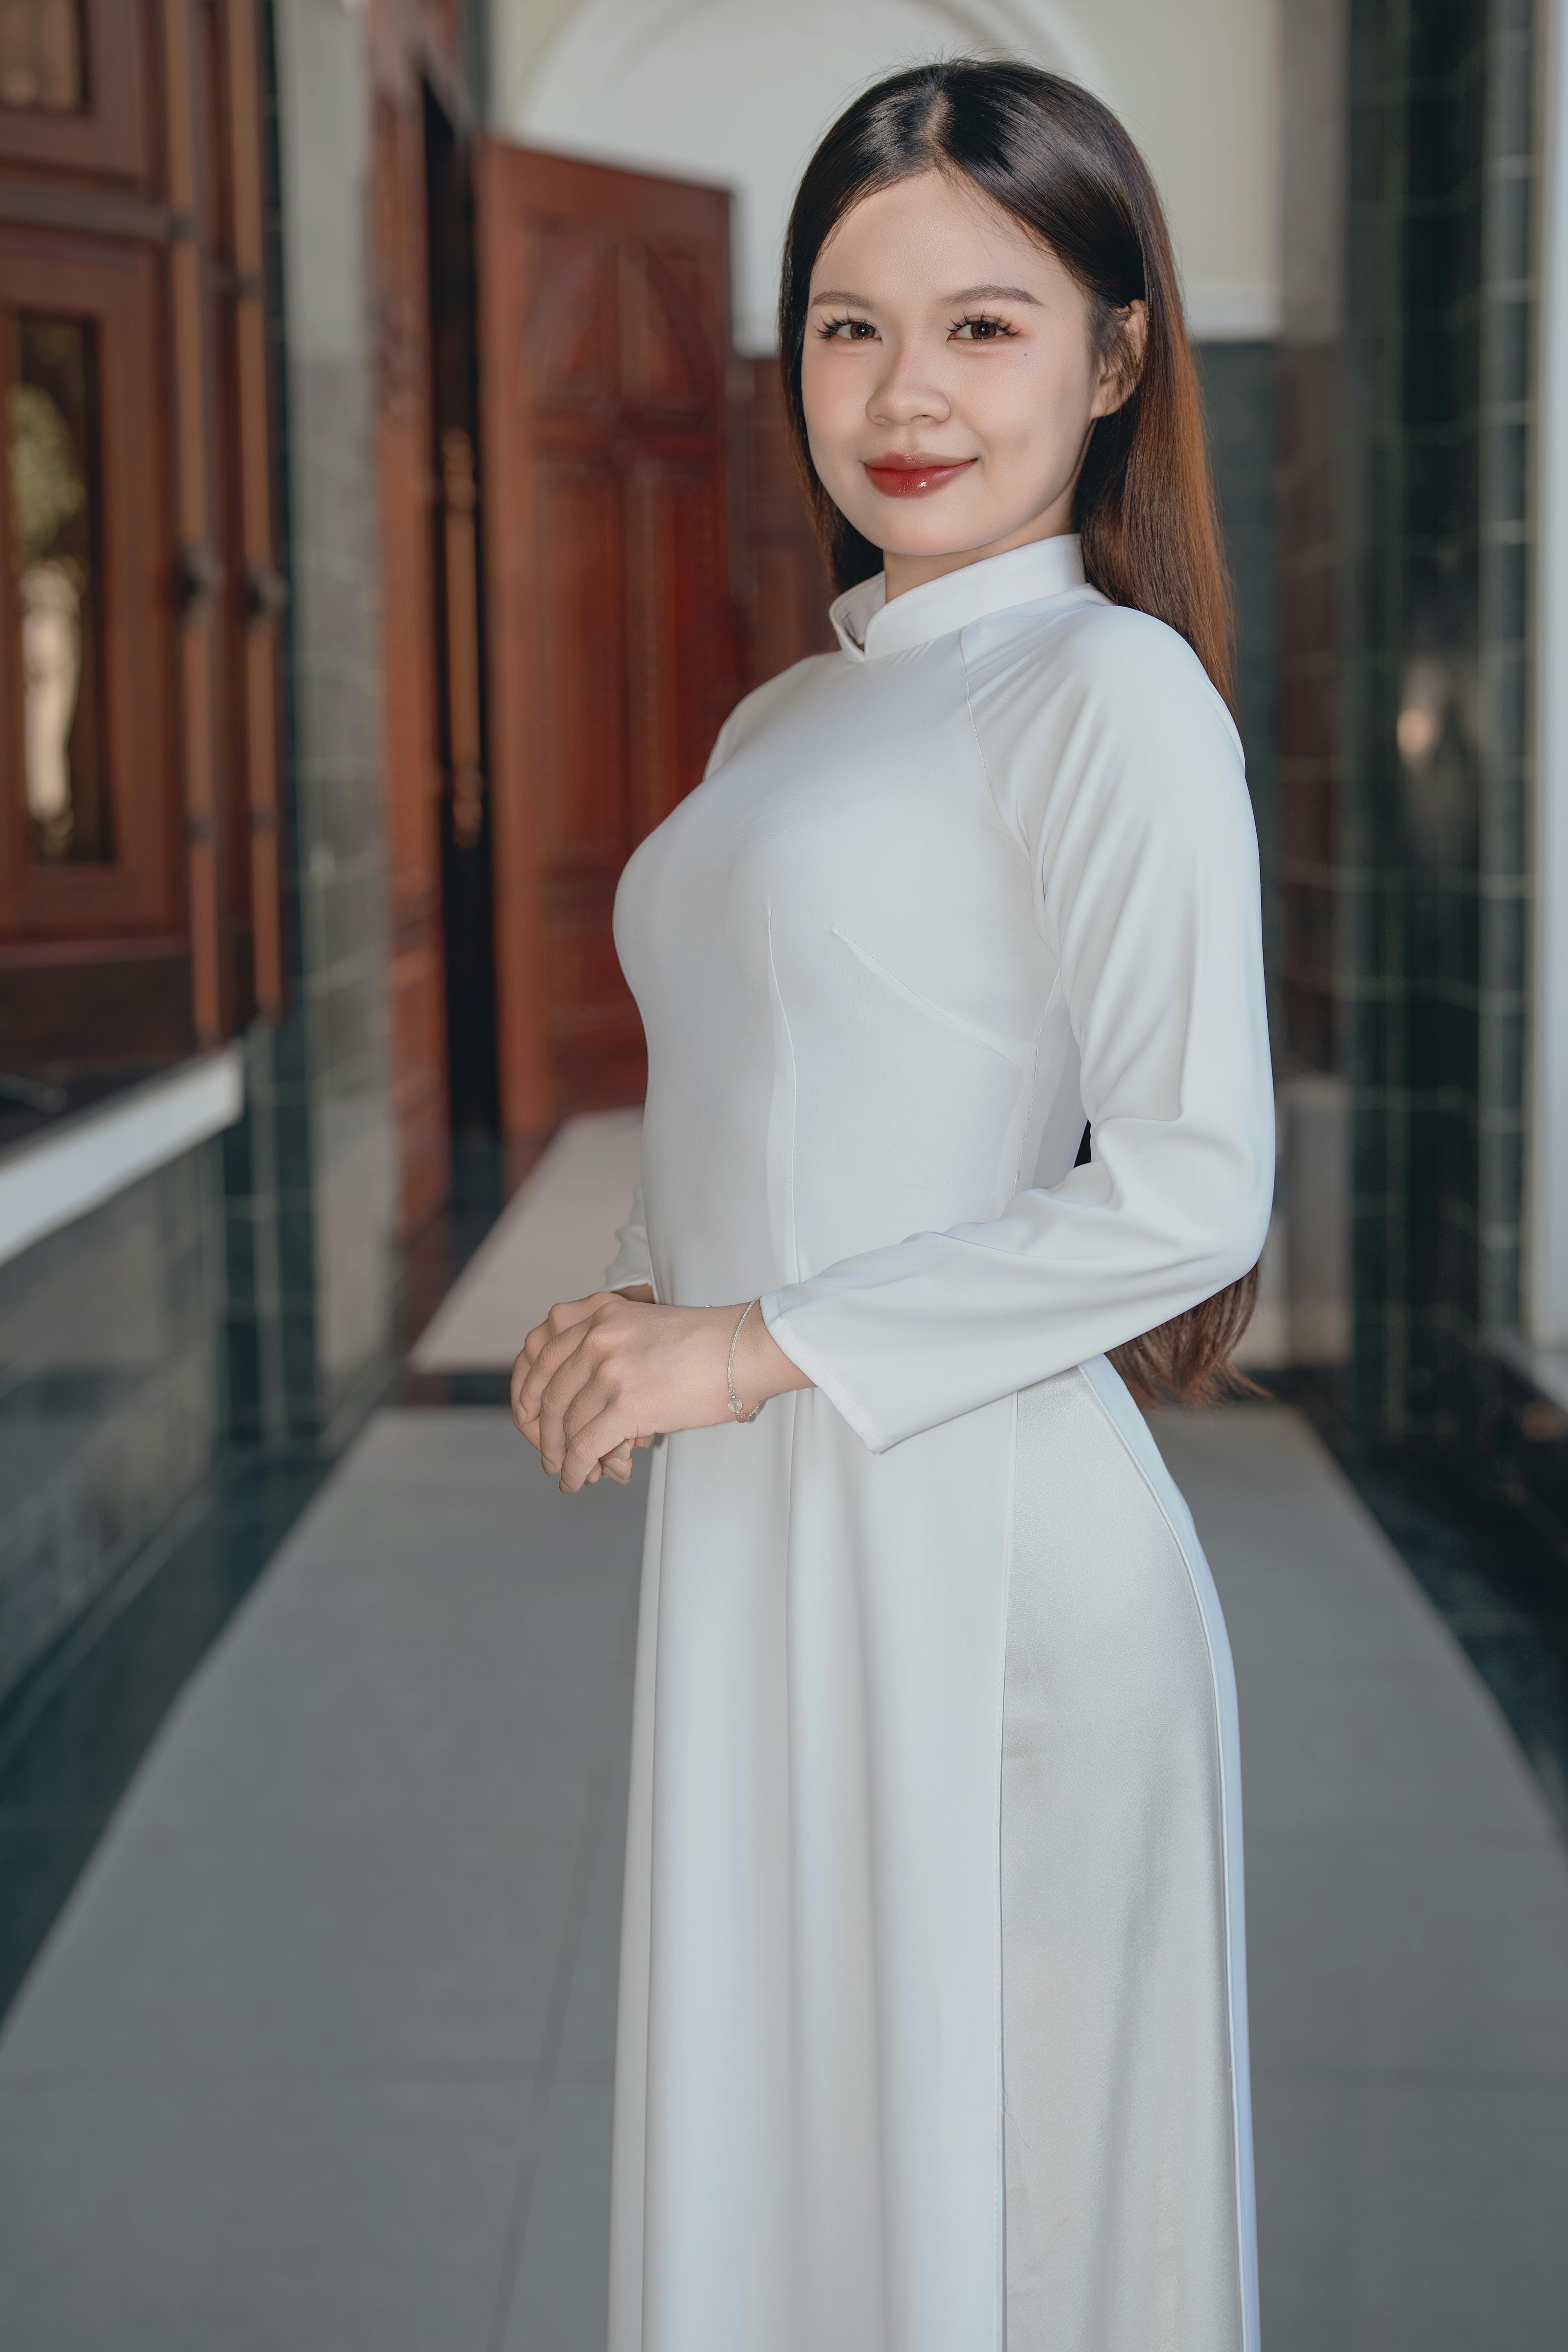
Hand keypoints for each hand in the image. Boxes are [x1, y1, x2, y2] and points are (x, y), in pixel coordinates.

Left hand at [510, 1288, 808, 1492]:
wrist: (744, 1349)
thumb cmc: (706, 1343)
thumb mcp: (643, 1325)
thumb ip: (609, 1343)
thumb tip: (586, 1392)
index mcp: (598, 1314)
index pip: (542, 1356)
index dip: (529, 1394)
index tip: (528, 1417)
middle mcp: (597, 1337)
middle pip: (550, 1395)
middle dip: (544, 1433)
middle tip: (548, 1455)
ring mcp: (610, 1370)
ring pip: (567, 1424)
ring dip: (562, 1456)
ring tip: (567, 1472)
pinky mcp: (627, 1404)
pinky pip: (586, 1446)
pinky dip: (575, 1469)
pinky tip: (577, 1481)